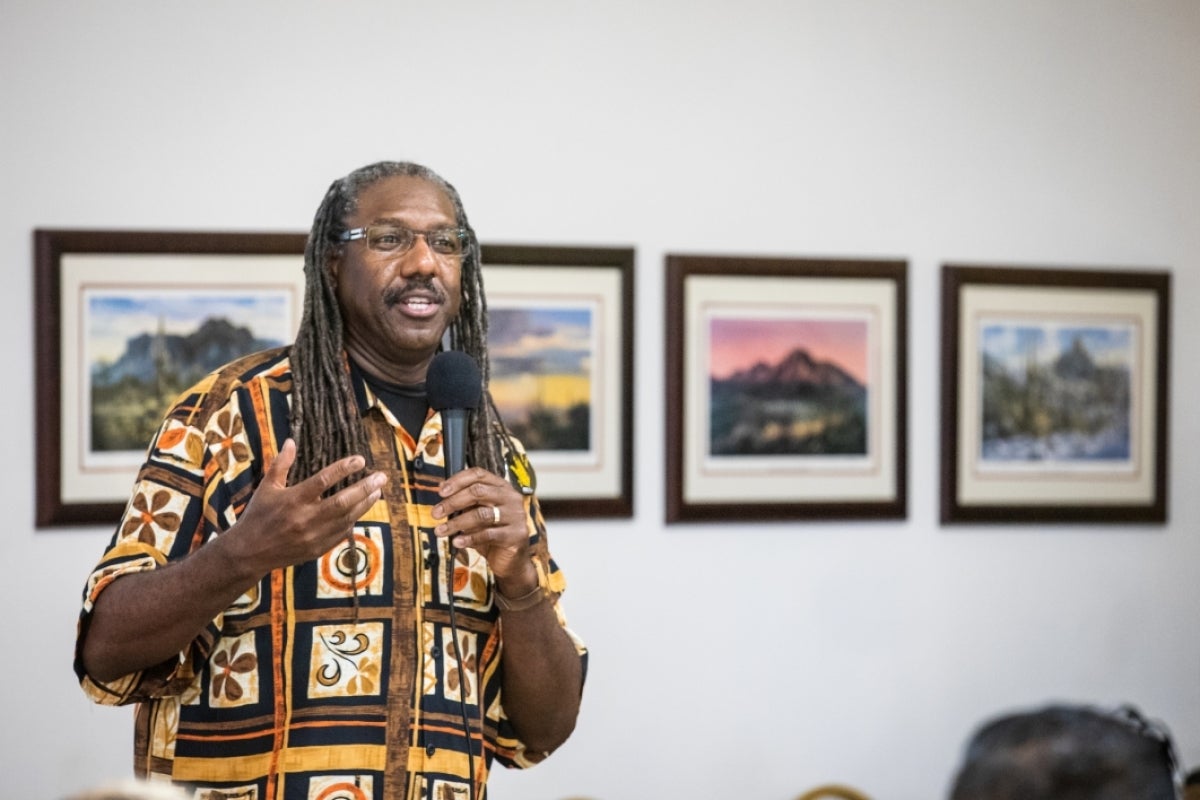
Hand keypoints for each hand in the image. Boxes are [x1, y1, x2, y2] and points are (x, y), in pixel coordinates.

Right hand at [226, 438, 386, 575]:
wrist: (249, 552)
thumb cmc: (258, 515)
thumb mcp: (266, 487)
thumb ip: (281, 464)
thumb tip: (291, 441)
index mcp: (293, 500)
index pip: (323, 480)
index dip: (343, 468)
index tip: (360, 460)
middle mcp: (305, 518)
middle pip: (343, 501)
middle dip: (365, 488)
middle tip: (381, 477)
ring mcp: (313, 536)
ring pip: (347, 518)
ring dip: (364, 504)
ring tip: (377, 491)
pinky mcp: (317, 549)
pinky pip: (342, 533)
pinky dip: (353, 520)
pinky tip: (361, 510)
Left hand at [432, 467, 534, 589]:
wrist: (512, 560)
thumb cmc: (493, 533)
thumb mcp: (476, 514)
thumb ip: (464, 501)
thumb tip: (441, 487)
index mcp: (502, 487)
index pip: (479, 474)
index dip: (458, 480)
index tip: (441, 492)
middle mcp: (511, 498)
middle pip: (478, 492)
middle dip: (453, 502)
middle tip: (436, 513)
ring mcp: (516, 516)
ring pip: (481, 514)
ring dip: (456, 523)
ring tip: (441, 530)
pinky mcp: (516, 535)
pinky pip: (488, 534)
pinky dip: (469, 538)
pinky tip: (457, 542)